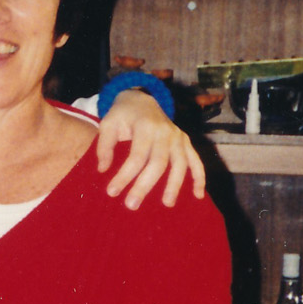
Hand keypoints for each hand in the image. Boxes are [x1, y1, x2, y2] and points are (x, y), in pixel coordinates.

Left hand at [99, 90, 205, 208]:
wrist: (142, 98)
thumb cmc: (122, 115)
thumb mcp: (108, 123)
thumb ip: (104, 145)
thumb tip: (103, 170)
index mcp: (146, 127)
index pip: (136, 156)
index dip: (125, 175)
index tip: (112, 191)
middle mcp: (166, 132)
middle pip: (158, 163)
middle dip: (145, 186)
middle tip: (131, 205)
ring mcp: (178, 137)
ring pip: (180, 164)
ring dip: (175, 185)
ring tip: (167, 204)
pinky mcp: (185, 141)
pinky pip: (196, 160)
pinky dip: (199, 178)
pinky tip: (198, 195)